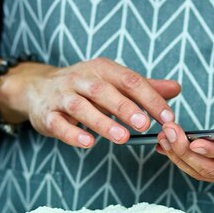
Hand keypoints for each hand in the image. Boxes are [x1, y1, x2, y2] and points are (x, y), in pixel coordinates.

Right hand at [0, 58, 180, 146]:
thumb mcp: (113, 81)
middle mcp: (81, 79)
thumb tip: (176, 88)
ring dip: (102, 122)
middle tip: (145, 124)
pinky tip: (88, 143)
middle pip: (104, 91)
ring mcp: (62, 96)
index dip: (150, 98)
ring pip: (81, 107)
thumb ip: (143, 87)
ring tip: (122, 137)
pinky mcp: (47, 115)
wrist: (37, 89)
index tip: (168, 117)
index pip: (130, 80)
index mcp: (102, 70)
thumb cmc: (84, 88)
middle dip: (125, 107)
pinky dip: (73, 133)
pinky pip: (59, 124)